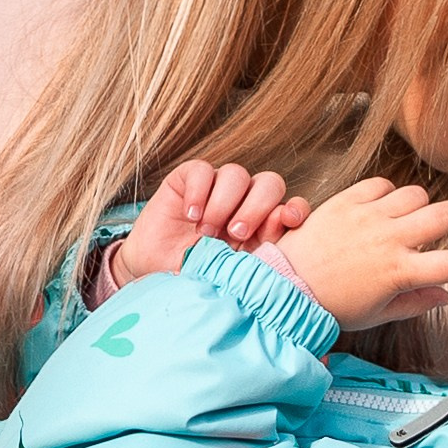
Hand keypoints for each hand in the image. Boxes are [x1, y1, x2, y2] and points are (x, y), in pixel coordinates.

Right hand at [113, 161, 309, 285]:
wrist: (153, 273)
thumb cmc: (194, 276)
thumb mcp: (230, 275)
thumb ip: (257, 261)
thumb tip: (282, 251)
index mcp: (262, 227)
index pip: (291, 207)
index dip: (294, 210)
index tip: (289, 221)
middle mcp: (244, 202)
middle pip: (269, 184)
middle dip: (256, 207)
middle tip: (236, 234)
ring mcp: (217, 188)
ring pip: (236, 174)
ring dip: (223, 203)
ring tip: (205, 231)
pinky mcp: (188, 179)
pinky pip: (201, 170)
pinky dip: (198, 191)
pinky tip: (190, 214)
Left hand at [275, 179, 447, 329]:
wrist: (286, 286)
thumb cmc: (332, 306)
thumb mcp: (377, 314)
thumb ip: (415, 303)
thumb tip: (445, 295)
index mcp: (401, 273)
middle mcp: (389, 240)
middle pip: (445, 214)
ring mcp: (368, 217)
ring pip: (416, 195)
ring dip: (423, 204)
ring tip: (415, 218)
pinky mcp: (347, 200)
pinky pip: (382, 184)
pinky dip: (390, 193)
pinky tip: (384, 207)